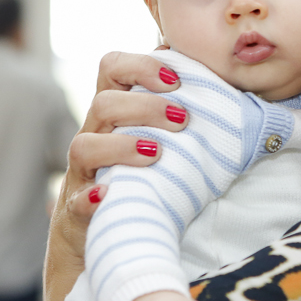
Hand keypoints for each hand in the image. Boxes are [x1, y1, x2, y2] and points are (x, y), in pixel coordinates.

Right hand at [41, 51, 186, 300]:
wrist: (106, 235)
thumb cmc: (142, 176)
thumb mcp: (159, 137)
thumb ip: (181, 106)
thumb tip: (226, 76)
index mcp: (115, 113)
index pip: (113, 67)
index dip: (141, 65)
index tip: (178, 80)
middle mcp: (95, 136)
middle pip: (103, 103)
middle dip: (144, 106)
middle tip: (182, 120)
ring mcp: (83, 174)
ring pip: (83, 146)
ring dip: (120, 146)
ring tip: (156, 154)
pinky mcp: (78, 212)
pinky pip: (74, 203)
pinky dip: (90, 199)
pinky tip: (107, 196)